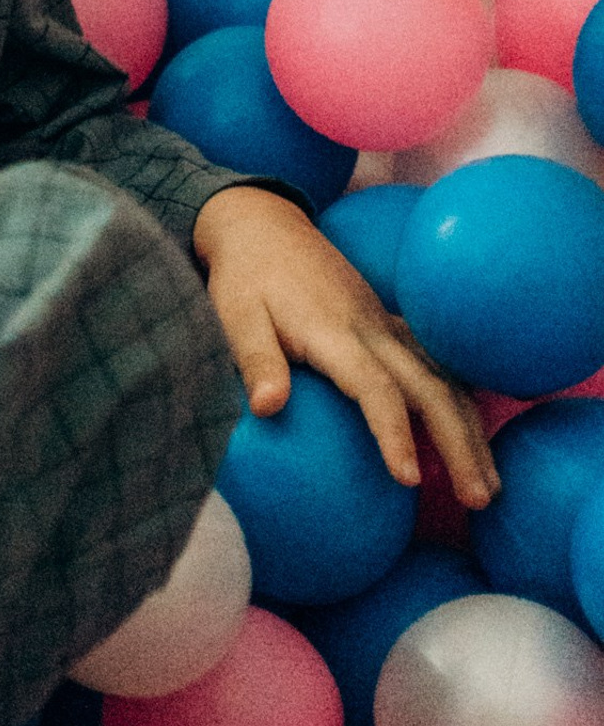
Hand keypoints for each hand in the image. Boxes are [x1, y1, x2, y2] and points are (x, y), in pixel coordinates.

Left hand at [195, 185, 496, 506]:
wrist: (263, 225)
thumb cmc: (245, 277)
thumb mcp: (235, 315)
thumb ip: (255, 360)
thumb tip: (267, 409)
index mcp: (334, 332)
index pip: (375, 387)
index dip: (394, 433)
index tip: (409, 479)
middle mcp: (374, 329)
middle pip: (432, 388)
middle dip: (461, 444)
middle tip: (481, 500)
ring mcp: (387, 325)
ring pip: (446, 379)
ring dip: (472, 430)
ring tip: (490, 485)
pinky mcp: (390, 325)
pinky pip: (438, 364)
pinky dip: (461, 401)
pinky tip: (474, 436)